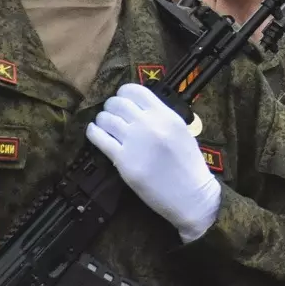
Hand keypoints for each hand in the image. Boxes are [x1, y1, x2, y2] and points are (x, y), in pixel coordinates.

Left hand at [86, 84, 222, 242]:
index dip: (124, 93)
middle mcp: (149, 124)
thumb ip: (162, 117)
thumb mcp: (181, 132)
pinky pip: (99, 138)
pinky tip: (95, 134)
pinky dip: (93, 132)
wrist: (191, 195)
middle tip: (112, 116)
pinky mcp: (123, 160)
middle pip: (116, 103)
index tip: (123, 101)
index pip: (135, 90)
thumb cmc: (189, 165)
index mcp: (166, 115)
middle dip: (111, 107)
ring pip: (105, 119)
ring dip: (102, 120)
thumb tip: (138, 107)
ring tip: (104, 127)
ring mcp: (134, 141)